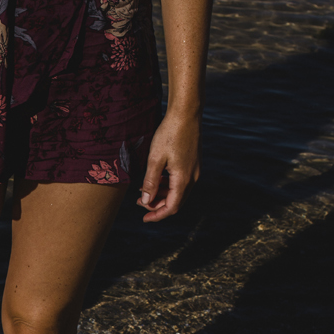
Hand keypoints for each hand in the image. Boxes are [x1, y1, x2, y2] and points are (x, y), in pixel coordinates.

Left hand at [137, 107, 199, 222]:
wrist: (186, 113)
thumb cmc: (169, 134)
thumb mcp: (155, 159)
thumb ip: (150, 182)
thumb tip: (147, 202)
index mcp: (183, 179)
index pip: (171, 207)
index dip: (157, 215)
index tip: (144, 219)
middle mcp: (193, 177)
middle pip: (175, 201)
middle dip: (157, 205)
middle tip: (139, 202)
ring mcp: (195, 170)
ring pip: (178, 191)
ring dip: (161, 194)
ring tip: (143, 191)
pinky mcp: (193, 162)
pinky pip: (180, 180)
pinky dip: (167, 184)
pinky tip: (154, 179)